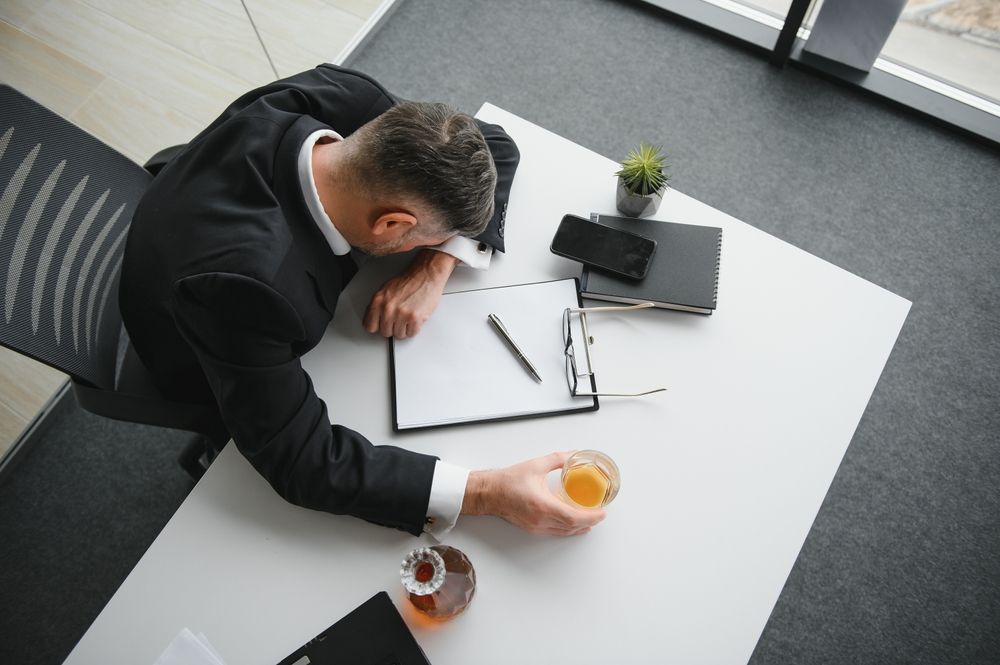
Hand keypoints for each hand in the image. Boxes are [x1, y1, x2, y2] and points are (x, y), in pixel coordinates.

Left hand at [364, 250, 458, 338]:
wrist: (426, 275)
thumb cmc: (409, 281)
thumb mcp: (386, 290)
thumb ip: (378, 305)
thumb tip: (374, 318)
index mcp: (378, 301)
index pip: (369, 326)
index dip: (378, 326)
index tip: (382, 325)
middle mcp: (388, 308)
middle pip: (385, 332)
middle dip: (393, 327)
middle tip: (399, 317)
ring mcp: (401, 314)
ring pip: (399, 335)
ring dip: (404, 328)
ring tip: (408, 315)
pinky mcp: (414, 318)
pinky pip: (411, 334)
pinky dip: (414, 328)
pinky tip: (415, 317)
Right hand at [461, 451, 605, 535]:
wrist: (489, 493)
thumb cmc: (508, 481)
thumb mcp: (536, 465)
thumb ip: (558, 459)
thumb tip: (574, 455)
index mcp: (543, 505)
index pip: (573, 517)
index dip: (591, 516)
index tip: (602, 512)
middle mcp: (540, 519)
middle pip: (572, 527)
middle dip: (590, 521)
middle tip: (600, 514)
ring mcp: (536, 526)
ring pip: (564, 532)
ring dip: (580, 527)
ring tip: (591, 520)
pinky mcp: (532, 528)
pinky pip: (556, 533)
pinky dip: (568, 529)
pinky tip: (573, 524)